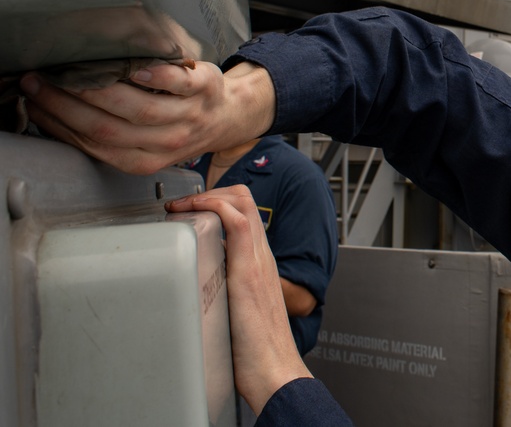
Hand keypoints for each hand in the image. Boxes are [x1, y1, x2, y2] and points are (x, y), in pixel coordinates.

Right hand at [20, 60, 275, 173]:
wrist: (226, 115)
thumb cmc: (176, 125)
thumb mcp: (143, 142)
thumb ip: (106, 133)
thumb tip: (51, 116)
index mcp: (145, 160)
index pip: (95, 144)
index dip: (60, 124)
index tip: (32, 102)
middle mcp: (167, 143)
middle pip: (110, 128)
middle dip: (67, 105)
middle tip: (38, 82)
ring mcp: (188, 116)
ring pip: (139, 108)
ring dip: (101, 90)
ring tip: (71, 72)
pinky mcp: (204, 89)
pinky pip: (176, 84)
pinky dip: (153, 77)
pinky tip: (130, 68)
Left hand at [166, 186, 311, 413]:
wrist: (274, 373)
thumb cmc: (255, 355)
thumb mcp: (235, 316)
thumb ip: (220, 301)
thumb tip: (191, 302)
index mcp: (259, 265)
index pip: (244, 215)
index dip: (216, 202)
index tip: (187, 211)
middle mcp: (262, 257)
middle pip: (244, 200)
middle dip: (210, 192)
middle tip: (182, 206)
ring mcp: (258, 261)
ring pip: (242, 204)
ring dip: (207, 196)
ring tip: (182, 208)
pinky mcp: (250, 270)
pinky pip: (239, 222)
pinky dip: (215, 207)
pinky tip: (194, 213)